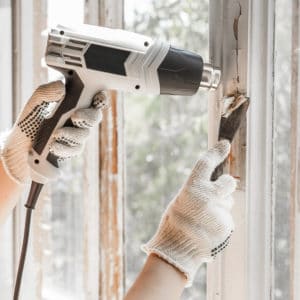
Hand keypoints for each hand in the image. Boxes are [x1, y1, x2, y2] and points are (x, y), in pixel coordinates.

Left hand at [0, 81, 106, 183]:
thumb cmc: (28, 124)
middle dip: (89, 117)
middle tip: (75, 117)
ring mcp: (76, 134)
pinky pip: (76, 149)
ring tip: (56, 134)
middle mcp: (78, 118)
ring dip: (72, 134)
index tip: (97, 99)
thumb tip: (61, 86)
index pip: (93, 98)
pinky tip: (53, 146)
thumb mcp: (33, 105)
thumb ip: (45, 93)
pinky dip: (65, 148)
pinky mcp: (72, 149)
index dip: (100, 98)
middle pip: (95, 117)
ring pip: (85, 134)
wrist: (20, 150)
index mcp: (72, 102)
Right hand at [142, 140, 236, 286]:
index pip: (206, 163)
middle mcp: (208, 197)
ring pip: (228, 202)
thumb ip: (197, 191)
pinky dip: (220, 221)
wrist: (176, 250)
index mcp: (192, 188)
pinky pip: (227, 218)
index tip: (224, 144)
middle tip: (220, 189)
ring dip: (221, 206)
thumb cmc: (174, 224)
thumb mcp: (181, 201)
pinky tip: (209, 229)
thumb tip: (211, 184)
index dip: (216, 152)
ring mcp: (219, 212)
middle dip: (226, 183)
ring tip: (205, 218)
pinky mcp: (226, 226)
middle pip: (228, 182)